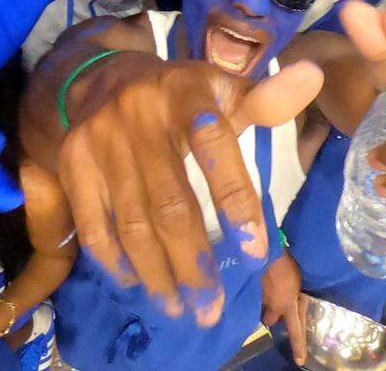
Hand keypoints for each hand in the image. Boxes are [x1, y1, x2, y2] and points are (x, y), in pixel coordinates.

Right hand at [59, 53, 321, 324]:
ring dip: (158, 273)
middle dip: (194, 262)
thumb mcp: (221, 90)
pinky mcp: (73, 162)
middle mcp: (138, 114)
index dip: (234, 199)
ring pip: (132, 222)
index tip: (256, 252)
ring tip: (181, 308)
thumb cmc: (178, 95)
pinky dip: (115, 260)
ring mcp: (99, 140)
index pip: (212, 145)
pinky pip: (92, 223)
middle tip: (213, 307)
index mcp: (184, 92)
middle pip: (169, 203)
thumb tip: (311, 78)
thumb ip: (266, 100)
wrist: (101, 77)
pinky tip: (137, 283)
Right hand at [261, 254, 305, 366]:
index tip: (300, 361)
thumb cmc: (286, 264)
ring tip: (265, 286)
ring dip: (263, 302)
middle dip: (271, 314)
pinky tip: (257, 281)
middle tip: (274, 300)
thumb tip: (293, 302)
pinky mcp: (247, 292)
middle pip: (270, 319)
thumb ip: (295, 297)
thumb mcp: (297, 282)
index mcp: (287, 305)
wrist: (265, 251)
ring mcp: (258, 300)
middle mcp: (272, 307)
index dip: (298, 346)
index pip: (295, 331)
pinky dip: (254, 292)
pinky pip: (252, 297)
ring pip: (260, 308)